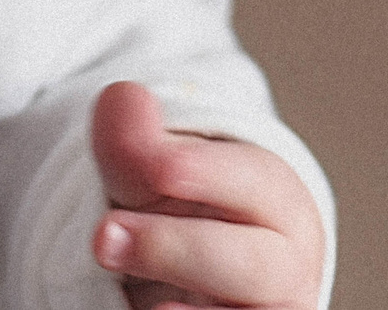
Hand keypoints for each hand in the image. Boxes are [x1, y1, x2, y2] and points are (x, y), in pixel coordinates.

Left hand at [89, 81, 323, 309]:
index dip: (207, 173)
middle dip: (176, 250)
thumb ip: (136, 139)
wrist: (181, 270)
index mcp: (275, 200)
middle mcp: (284, 266)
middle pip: (253, 266)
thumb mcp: (152, 170)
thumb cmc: (177, 209)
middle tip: (104, 235)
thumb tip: (125, 97)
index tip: (158, 166)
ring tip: (149, 306)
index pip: (255, 182)